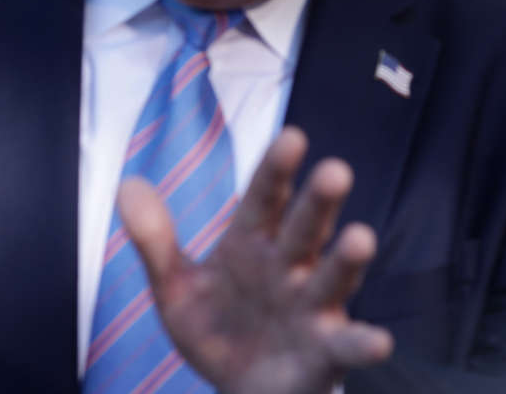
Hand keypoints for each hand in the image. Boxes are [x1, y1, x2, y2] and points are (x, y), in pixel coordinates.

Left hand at [118, 125, 392, 393]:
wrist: (238, 391)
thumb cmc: (218, 328)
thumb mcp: (176, 288)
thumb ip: (155, 241)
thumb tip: (127, 184)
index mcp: (253, 243)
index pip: (264, 198)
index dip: (276, 170)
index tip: (293, 137)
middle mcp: (289, 267)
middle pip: (304, 229)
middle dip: (318, 202)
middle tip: (335, 169)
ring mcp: (311, 308)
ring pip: (332, 278)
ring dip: (346, 260)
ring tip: (362, 237)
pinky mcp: (324, 353)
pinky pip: (346, 346)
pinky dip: (362, 342)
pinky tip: (378, 340)